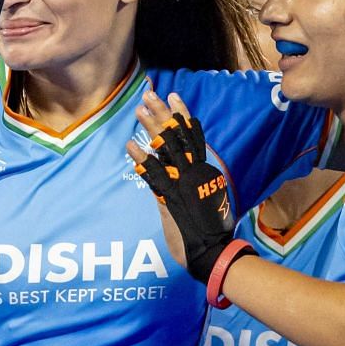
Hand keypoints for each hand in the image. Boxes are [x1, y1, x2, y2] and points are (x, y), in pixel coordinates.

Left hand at [127, 88, 232, 282]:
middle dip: (162, 112)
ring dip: (151, 126)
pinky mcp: (171, 199)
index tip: (173, 97)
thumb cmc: (213, 231)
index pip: (191, 137)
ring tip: (139, 108)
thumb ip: (199, 186)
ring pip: (166, 147)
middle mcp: (195, 171)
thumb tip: (194, 176)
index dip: (181, 115)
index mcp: (205, 171)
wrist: (214, 252)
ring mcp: (183, 183)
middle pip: (177, 135)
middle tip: (149, 93)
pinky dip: (141, 159)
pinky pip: (153, 175)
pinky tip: (130, 145)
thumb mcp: (209, 201)